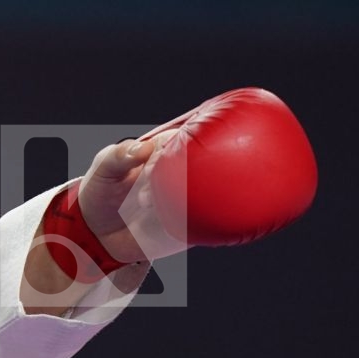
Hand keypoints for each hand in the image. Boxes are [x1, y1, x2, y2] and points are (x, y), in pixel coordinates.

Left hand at [43, 88, 317, 282]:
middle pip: (214, 160)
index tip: (224, 121)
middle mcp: (180, 173)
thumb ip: (117, 158)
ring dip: (239, 185)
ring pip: (221, 188)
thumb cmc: (99, 194)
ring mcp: (187, 198)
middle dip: (235, 154)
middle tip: (253, 152)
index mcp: (165, 152)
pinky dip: (235, 217)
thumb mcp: (102, 170)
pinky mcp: (189, 226)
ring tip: (265, 180)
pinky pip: (216, 221)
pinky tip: (257, 214)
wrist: (93, 236)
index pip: (192, 134)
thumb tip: (140, 149)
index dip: (210, 125)